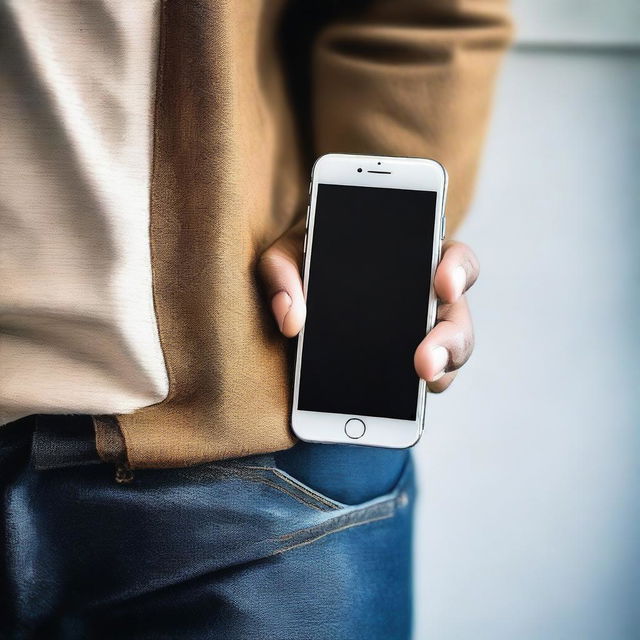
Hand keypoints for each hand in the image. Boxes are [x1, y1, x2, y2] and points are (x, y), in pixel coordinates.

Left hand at [258, 225, 477, 392]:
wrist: (300, 297)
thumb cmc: (303, 267)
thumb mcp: (286, 258)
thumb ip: (282, 274)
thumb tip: (291, 320)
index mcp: (409, 258)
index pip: (452, 258)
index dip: (457, 270)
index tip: (443, 285)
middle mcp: (424, 297)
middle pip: (458, 316)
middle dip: (450, 338)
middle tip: (425, 360)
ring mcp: (420, 334)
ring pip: (450, 353)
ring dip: (441, 369)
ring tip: (418, 381)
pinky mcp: (405, 368)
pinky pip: (424, 384)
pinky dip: (416, 396)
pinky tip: (397, 406)